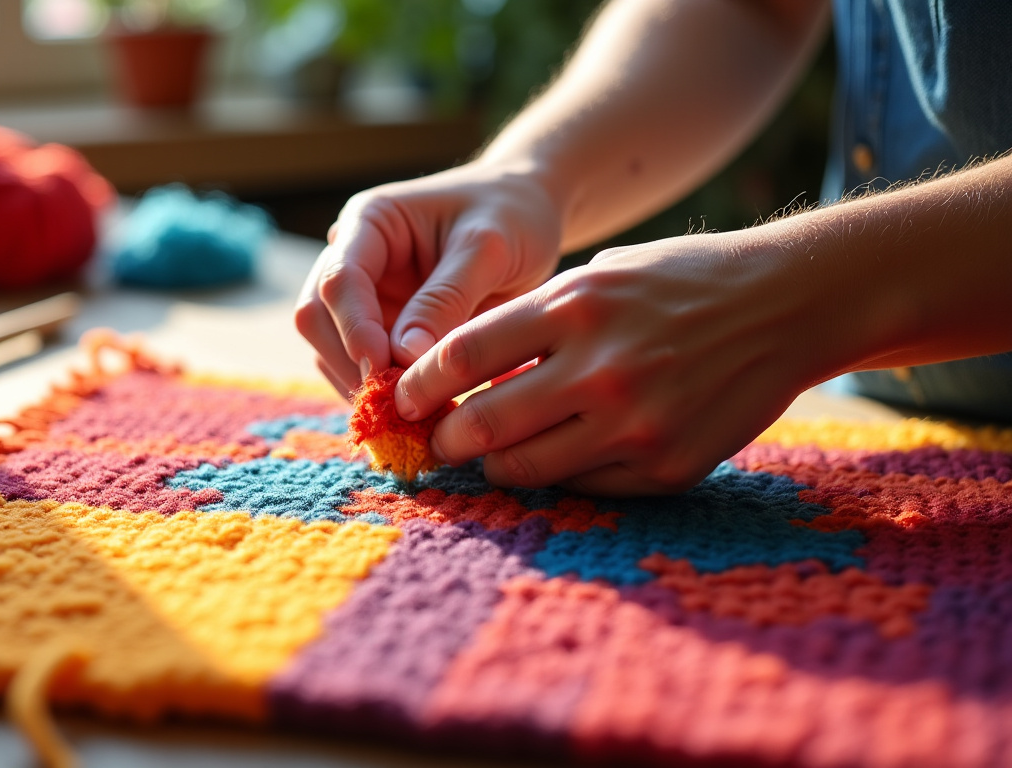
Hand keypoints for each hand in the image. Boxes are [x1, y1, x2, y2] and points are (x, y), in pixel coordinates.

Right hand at [294, 161, 563, 396]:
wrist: (527, 217)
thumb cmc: (509, 216)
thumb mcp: (487, 249)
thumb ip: (445, 299)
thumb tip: (403, 357)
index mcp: (368, 222)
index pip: (340, 279)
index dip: (354, 328)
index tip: (383, 368)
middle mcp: (352, 258)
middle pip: (317, 319)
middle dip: (349, 362)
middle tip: (397, 402)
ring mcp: (361, 298)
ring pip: (329, 351)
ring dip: (361, 385)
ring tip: (413, 413)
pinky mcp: (378, 331)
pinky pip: (359, 370)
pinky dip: (380, 394)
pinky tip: (418, 412)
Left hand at [394, 230, 829, 495]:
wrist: (786, 304)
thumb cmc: (678, 281)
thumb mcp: (599, 276)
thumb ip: (533, 322)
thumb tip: (461, 374)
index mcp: (574, 308)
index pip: (461, 357)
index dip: (419, 385)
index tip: (404, 398)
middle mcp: (599, 369)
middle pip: (483, 425)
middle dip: (446, 440)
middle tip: (440, 441)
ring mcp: (635, 425)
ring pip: (527, 469)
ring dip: (494, 467)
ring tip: (487, 457)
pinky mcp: (666, 466)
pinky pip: (585, 486)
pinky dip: (558, 477)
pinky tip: (554, 460)